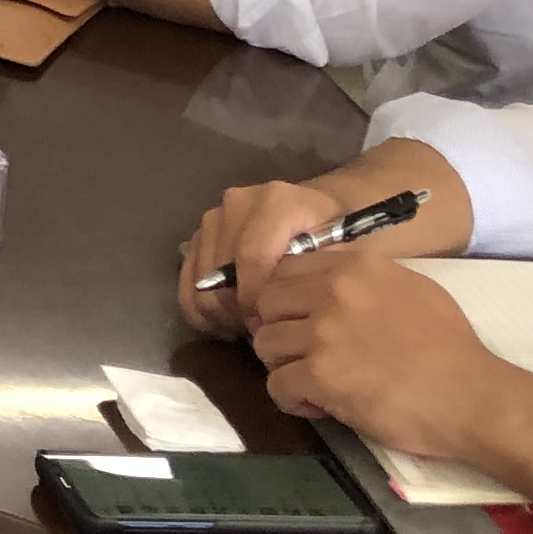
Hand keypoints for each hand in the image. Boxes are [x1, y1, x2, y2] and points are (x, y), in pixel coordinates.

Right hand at [173, 179, 341, 340]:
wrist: (318, 214)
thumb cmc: (337, 238)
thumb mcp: (347, 252)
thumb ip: (323, 275)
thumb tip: (295, 309)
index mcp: (276, 202)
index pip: (252, 256)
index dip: (259, 300)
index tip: (276, 326)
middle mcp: (237, 203)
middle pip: (221, 274)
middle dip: (241, 313)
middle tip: (267, 332)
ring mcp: (212, 219)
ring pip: (200, 284)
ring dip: (222, 314)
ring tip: (251, 325)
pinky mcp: (197, 237)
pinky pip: (186, 285)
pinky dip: (202, 311)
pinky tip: (230, 321)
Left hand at [247, 251, 510, 461]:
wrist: (472, 396)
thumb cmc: (450, 348)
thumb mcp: (410, 289)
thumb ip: (362, 281)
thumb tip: (328, 284)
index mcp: (355, 266)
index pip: (286, 269)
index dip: (288, 299)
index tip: (302, 321)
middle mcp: (332, 291)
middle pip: (266, 303)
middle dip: (279, 330)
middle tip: (303, 354)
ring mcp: (324, 333)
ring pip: (264, 344)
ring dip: (284, 366)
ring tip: (313, 382)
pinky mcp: (320, 375)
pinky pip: (276, 385)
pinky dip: (291, 399)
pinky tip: (317, 405)